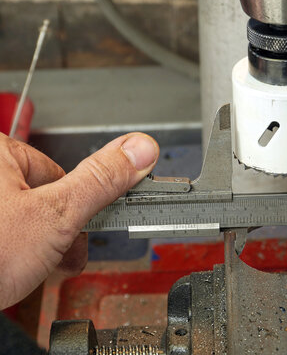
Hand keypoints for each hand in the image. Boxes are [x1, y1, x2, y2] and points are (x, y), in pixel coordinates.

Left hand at [0, 133, 158, 308]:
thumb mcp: (55, 216)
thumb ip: (101, 181)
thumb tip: (139, 149)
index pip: (57, 174)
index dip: (74, 210)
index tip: (81, 233)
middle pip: (36, 198)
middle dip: (52, 233)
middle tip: (56, 257)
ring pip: (16, 218)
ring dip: (31, 246)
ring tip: (24, 269)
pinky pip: (1, 231)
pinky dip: (7, 250)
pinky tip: (8, 268)